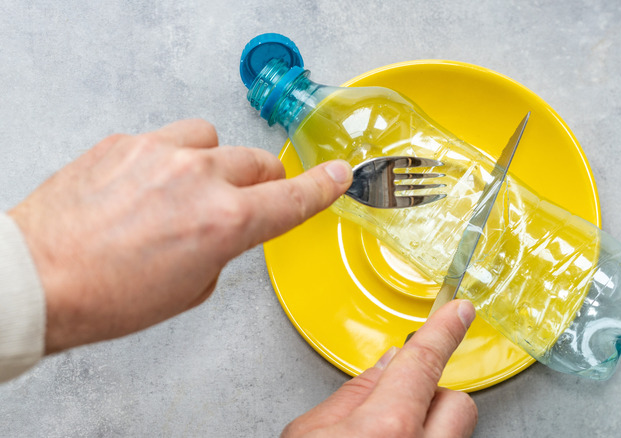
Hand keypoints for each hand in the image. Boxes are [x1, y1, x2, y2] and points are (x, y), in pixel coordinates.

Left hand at [8, 119, 352, 353]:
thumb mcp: (191, 288)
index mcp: (225, 223)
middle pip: (258, 163)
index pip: (293, 198)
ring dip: (214, 162)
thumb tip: (226, 224)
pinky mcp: (127, 141)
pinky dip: (170, 159)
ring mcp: (161, 153)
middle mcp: (200, 178)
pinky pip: (168, 138)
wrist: (39, 279)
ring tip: (189, 188)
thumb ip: (224, 247)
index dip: (323, 187)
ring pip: (214, 139)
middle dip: (260, 183)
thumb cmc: (108, 296)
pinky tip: (148, 185)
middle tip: (243, 201)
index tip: (338, 174)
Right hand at [282, 300, 478, 437]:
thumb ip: (350, 396)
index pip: (424, 361)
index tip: (460, 311)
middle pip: (458, 401)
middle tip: (395, 406)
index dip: (444, 329)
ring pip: (456, 430)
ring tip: (388, 436)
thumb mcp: (308, 433)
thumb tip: (383, 367)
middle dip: (431, 396)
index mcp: (387, 428)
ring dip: (429, 426)